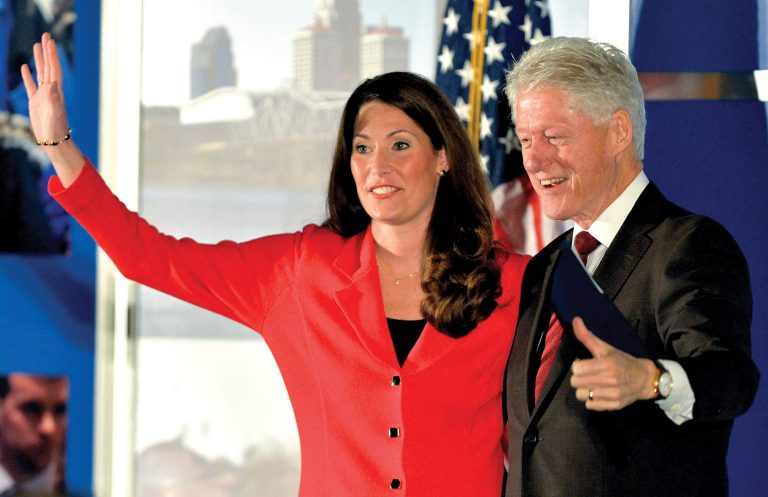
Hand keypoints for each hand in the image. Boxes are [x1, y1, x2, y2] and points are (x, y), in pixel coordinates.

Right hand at [20, 32, 69, 147]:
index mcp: (56, 91)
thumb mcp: (54, 113)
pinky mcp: (35, 102)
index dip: (52, 55)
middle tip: (46, 35)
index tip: (50, 41)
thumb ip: (54, 100)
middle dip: (47, 51)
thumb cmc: (54, 129)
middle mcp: (51, 91)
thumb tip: (52, 85)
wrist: (53, 141)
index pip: (54, 68)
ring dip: (39, 59)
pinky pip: (31, 85)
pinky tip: (25, 67)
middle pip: (48, 66)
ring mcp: (43, 96)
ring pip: (40, 73)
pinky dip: (28, 75)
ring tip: (37, 45)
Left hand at [569, 317, 657, 410]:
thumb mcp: (605, 348)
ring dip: (585, 390)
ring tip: (594, 385)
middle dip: (580, 378)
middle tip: (589, 375)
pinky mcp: (615, 405)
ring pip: (581, 395)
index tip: (586, 365)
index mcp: (607, 364)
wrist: (645, 378)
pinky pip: (591, 406)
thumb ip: (587, 336)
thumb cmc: (622, 361)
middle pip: (576, 383)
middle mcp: (610, 380)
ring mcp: (613, 394)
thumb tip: (575, 319)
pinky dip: (592, 401)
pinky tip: (600, 393)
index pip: (576, 369)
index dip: (578, 366)